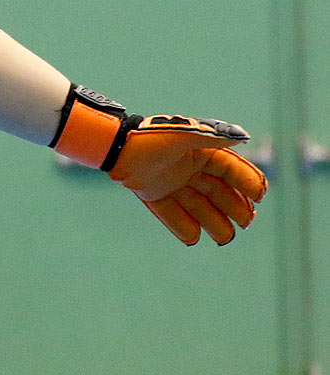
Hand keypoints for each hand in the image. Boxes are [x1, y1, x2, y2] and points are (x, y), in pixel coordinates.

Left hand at [107, 115, 265, 245]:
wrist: (115, 146)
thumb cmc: (150, 138)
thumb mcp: (183, 136)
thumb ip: (211, 137)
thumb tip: (243, 136)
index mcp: (199, 151)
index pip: (229, 168)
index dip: (247, 181)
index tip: (260, 196)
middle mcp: (187, 167)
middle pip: (217, 191)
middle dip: (234, 207)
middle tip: (247, 222)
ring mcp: (170, 181)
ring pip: (197, 205)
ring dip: (212, 221)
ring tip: (225, 237)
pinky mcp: (153, 192)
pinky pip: (171, 212)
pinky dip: (181, 225)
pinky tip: (193, 238)